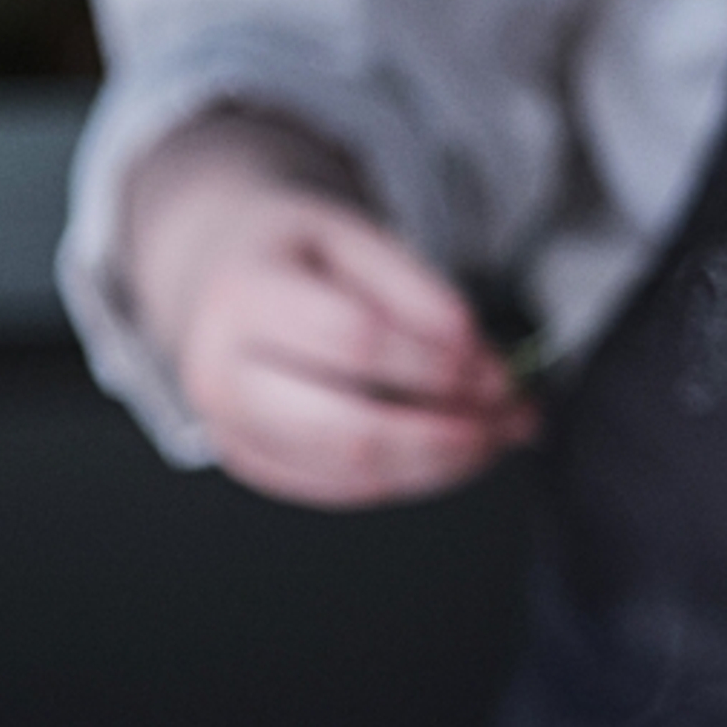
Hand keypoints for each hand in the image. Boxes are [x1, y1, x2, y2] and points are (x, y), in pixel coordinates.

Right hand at [127, 115, 532, 506]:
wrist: (216, 274)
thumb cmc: (291, 253)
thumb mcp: (352, 235)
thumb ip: (416, 292)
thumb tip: (477, 358)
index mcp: (243, 296)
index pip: (356, 342)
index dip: (438, 362)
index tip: (499, 369)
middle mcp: (221, 373)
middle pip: (351, 431)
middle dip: (448, 436)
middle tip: (510, 418)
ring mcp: (231, 430)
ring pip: (353, 474)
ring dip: (442, 464)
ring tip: (498, 434)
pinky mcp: (253, 463)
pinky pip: (342, 490)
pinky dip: (410, 477)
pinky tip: (454, 450)